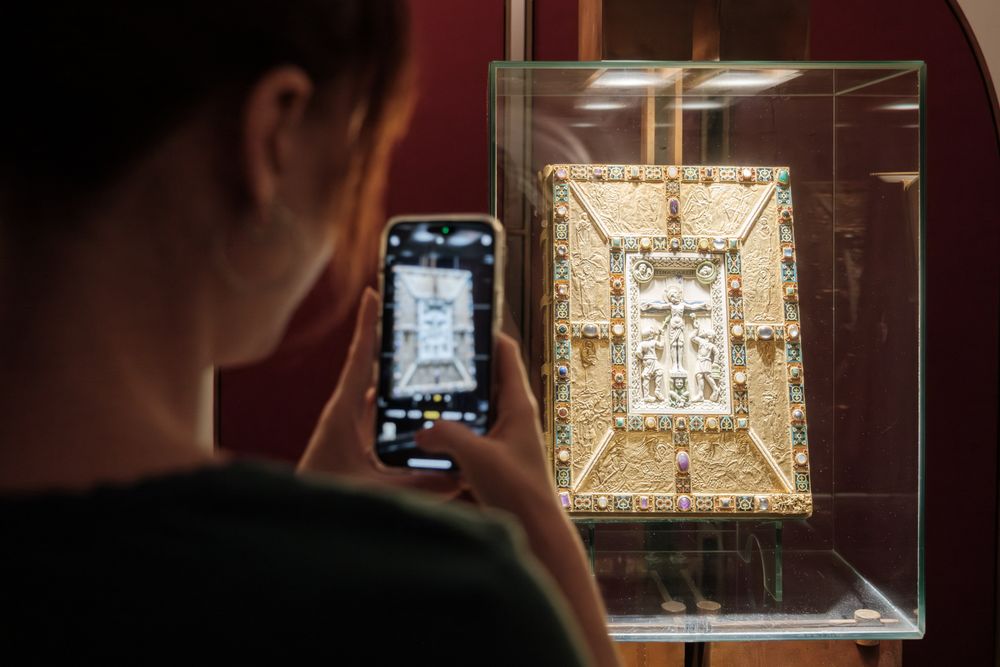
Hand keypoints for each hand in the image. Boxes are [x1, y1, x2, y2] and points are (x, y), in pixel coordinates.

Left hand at [298, 287, 460, 497]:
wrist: (298, 521)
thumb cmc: (326, 501)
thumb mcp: (377, 493)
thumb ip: (419, 486)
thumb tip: (461, 477)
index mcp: (342, 413)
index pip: (357, 360)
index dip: (367, 326)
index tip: (373, 293)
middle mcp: (345, 413)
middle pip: (372, 368)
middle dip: (393, 345)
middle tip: (418, 320)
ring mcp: (348, 426)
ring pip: (378, 392)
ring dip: (399, 377)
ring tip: (430, 359)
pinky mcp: (354, 441)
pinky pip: (380, 415)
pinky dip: (398, 407)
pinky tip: (423, 409)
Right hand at [414, 332, 552, 514]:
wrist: (537, 529)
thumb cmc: (520, 491)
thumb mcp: (478, 457)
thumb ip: (448, 437)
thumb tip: (421, 430)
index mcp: (518, 404)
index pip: (505, 353)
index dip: (486, 333)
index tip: (461, 320)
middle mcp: (513, 415)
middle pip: (486, 377)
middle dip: (461, 366)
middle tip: (430, 354)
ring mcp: (503, 435)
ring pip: (476, 405)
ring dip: (454, 399)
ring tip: (421, 389)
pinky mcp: (493, 455)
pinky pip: (469, 431)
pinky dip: (451, 427)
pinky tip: (426, 433)